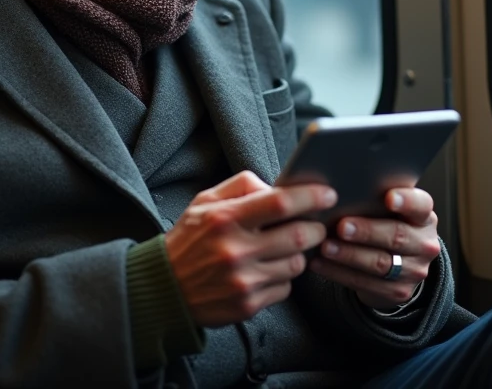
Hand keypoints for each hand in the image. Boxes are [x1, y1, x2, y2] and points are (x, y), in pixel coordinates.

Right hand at [165, 170, 336, 327]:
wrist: (164, 289)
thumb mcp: (206, 202)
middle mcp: (236, 251)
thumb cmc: (189, 240)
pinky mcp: (248, 306)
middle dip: (316, 228)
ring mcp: (243, 281)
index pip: (279, 203)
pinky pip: (286, 288)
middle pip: (299, 236)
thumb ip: (243, 186)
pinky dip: (283, 277)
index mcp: (225, 218)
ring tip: (283, 248)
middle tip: (315, 224)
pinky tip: (266, 270)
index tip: (328, 194)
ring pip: (297, 264)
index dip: (310, 197)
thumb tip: (279, 186)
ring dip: (299, 254)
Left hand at [309, 187, 440, 310]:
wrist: (398, 265)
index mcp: (423, 216)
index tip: (388, 197)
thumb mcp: (387, 211)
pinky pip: (366, 283)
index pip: (421, 205)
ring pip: (380, 263)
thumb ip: (374, 200)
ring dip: (349, 255)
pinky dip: (339, 273)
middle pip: (397, 235)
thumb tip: (337, 191)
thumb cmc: (384, 225)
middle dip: (367, 231)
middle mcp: (424, 243)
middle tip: (341, 226)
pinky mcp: (399, 291)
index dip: (406, 201)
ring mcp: (415, 270)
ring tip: (325, 247)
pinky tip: (320, 263)